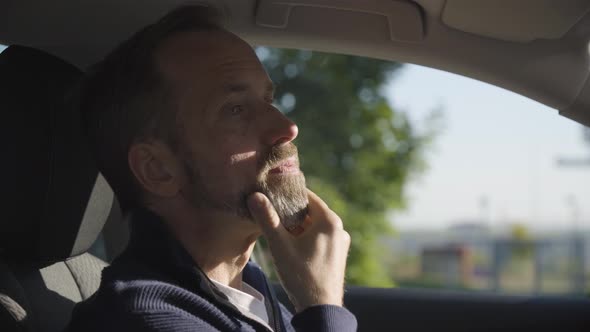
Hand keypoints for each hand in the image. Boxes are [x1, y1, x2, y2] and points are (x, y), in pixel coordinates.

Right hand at [247, 189, 350, 311]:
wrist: (320, 309)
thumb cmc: (301, 276)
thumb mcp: (280, 245)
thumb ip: (267, 219)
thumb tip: (255, 196)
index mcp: (330, 221)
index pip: (307, 196)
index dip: (288, 195)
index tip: (272, 196)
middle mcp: (340, 228)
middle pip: (311, 211)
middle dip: (291, 214)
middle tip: (272, 217)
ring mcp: (341, 242)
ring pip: (315, 226)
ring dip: (298, 228)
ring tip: (280, 234)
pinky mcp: (338, 255)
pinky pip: (321, 238)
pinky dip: (307, 238)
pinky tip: (292, 248)